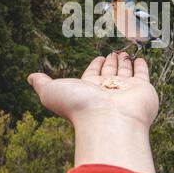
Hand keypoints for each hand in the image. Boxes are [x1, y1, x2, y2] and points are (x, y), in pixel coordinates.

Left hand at [28, 53, 158, 172]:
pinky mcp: (142, 89)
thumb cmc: (79, 107)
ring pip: (125, 72)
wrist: (108, 120)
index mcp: (88, 90)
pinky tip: (139, 58)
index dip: (95, 66)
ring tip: (124, 52)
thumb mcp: (52, 91)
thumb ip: (43, 83)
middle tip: (113, 53)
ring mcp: (125, 90)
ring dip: (124, 61)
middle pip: (109, 72)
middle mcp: (107, 91)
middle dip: (111, 62)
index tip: (98, 57)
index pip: (92, 74)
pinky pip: (142, 74)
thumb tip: (30, 77)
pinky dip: (141, 65)